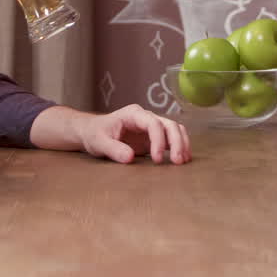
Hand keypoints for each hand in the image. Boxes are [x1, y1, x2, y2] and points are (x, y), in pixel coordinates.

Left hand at [76, 104, 190, 164]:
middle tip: (177, 161)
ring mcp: (151, 127)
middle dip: (176, 142)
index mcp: (134, 114)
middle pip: (169, 124)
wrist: (93, 132)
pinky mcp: (153, 137)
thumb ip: (113, 149)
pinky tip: (182, 159)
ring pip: (174, 129)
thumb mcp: (98, 142)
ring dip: (181, 143)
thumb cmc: (95, 134)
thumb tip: (130, 157)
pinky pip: (171, 139)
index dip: (158, 140)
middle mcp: (146, 117)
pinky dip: (179, 147)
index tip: (157, 159)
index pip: (153, 123)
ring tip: (183, 161)